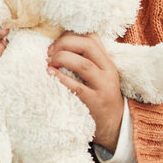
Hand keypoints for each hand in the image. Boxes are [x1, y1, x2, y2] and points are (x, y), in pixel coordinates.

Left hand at [48, 33, 125, 150]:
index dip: (70, 36)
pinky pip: (77, 88)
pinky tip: (50, 75)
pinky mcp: (94, 103)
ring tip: (48, 62)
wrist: (114, 125)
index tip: (54, 44)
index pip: (91, 38)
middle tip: (49, 52)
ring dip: (62, 58)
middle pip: (87, 46)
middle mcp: (108, 72)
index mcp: (107, 62)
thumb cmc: (99, 96)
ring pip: (83, 64)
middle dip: (64, 44)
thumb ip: (85, 60)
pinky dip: (61, 78)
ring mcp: (102, 87)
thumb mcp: (99, 76)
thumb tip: (58, 46)